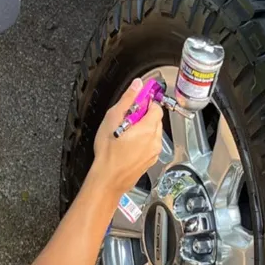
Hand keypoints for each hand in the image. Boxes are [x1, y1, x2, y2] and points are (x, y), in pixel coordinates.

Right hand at [91, 78, 163, 195]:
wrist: (108, 179)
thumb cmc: (108, 154)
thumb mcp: (112, 119)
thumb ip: (128, 100)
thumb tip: (137, 85)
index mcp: (148, 129)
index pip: (157, 107)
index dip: (146, 102)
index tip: (137, 101)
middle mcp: (155, 141)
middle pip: (156, 120)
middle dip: (143, 116)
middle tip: (126, 119)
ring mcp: (154, 152)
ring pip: (154, 132)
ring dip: (143, 129)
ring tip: (125, 133)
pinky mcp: (150, 161)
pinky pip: (150, 145)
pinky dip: (143, 141)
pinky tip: (128, 145)